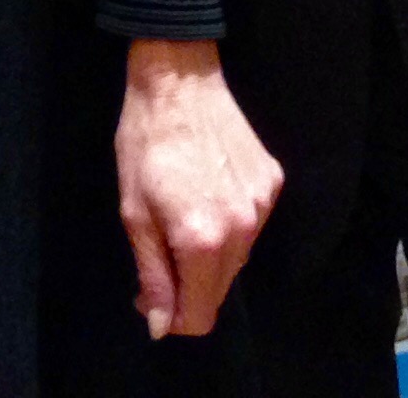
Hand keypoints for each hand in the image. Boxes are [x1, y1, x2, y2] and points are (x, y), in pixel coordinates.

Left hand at [116, 38, 281, 339]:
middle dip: (189, 285)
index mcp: (203, 241)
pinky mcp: (273, 181)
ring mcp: (263, 204)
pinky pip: (251, 224)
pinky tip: (208, 192)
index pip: (201, 314)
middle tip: (159, 250)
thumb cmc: (145, 143)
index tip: (151, 296)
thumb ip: (153, 275)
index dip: (174, 317)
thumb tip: (161, 326)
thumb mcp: (134, 213)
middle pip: (220, 290)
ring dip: (210, 254)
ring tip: (183, 213)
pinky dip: (230, 223)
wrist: (179, 80)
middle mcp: (242, 229)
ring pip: (237, 258)